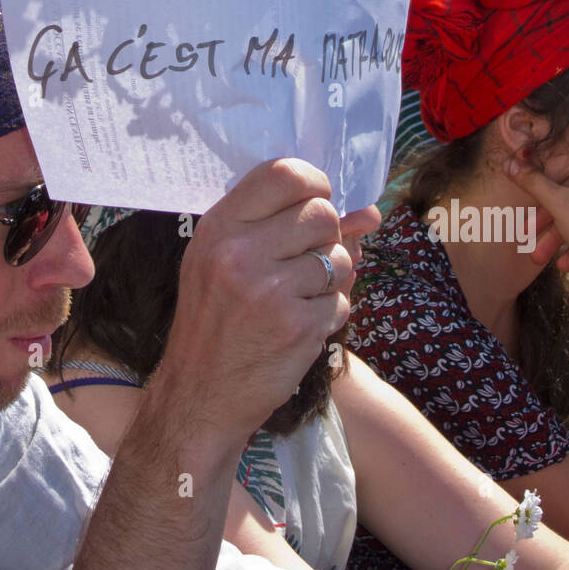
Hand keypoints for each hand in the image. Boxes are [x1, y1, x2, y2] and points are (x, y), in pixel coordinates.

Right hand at [157, 160, 353, 445]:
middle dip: (326, 237)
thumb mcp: (226, 260)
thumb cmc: (215, 321)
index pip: (285, 173)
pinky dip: (328, 313)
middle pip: (322, 213)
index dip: (314, 184)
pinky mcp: (297, 327)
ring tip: (297, 297)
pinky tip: (298, 325)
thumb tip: (368, 212)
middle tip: (302, 262)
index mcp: (219, 227)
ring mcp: (270, 291)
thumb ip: (286, 226)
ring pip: (339, 258)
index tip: (314, 203)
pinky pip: (342, 300)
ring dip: (331, 278)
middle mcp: (241, 252)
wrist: (200, 395)